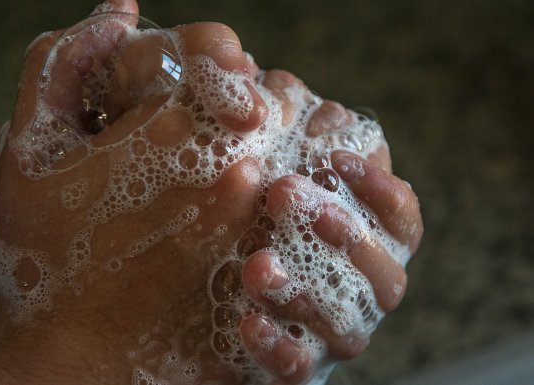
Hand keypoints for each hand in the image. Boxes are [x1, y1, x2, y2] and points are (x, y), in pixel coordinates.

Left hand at [235, 70, 422, 382]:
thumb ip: (280, 142)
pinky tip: (247, 319)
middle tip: (286, 194)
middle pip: (385, 272)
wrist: (195, 298)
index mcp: (367, 243)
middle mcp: (361, 290)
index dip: (381, 190)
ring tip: (257, 264)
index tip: (336, 156)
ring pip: (349, 327)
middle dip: (343, 232)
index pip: (402, 218)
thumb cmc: (244, 223)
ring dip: (306, 291)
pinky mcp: (297, 367)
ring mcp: (333, 334)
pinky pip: (299, 368)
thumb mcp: (258, 179)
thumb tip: (289, 89)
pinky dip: (279, 345)